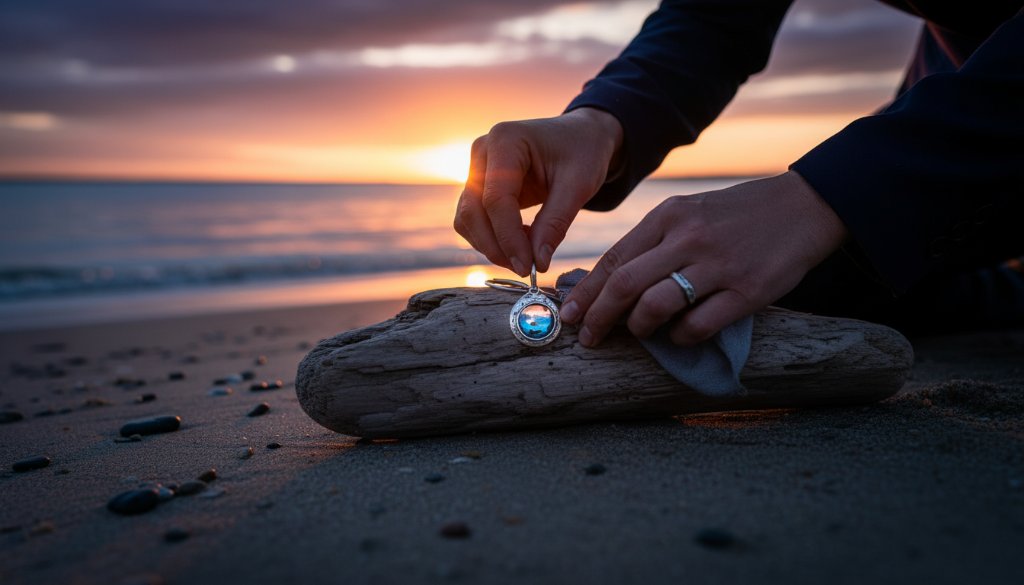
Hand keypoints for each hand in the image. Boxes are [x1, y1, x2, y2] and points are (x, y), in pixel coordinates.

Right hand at [453, 107, 622, 275]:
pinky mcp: (479, 185)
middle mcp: (482, 152)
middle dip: (496, 246)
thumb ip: (555, 223)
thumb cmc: (583, 152)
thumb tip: (537, 264)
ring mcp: (477, 168)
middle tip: (525, 269)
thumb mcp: (578, 185)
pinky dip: (492, 238)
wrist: (580, 137)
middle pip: (473, 211)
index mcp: (505, 140)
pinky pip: (473, 220)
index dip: (508, 238)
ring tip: (528, 255)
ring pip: (467, 219)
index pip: (495, 199)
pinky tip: (521, 241)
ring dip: (491, 245)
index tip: (527, 267)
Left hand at [560, 171, 847, 345]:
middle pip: (625, 285)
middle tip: (588, 338)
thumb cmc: (737, 216)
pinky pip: (697, 324)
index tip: (568, 314)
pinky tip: (679, 335)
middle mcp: (688, 238)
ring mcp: (718, 265)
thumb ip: (654, 242)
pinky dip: (679, 337)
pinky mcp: (747, 291)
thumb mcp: (690, 213)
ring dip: (638, 328)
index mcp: (669, 216)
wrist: (804, 206)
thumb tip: (611, 282)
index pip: (614, 259)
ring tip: (639, 333)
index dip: (587, 292)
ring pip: (655, 306)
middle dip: (598, 317)